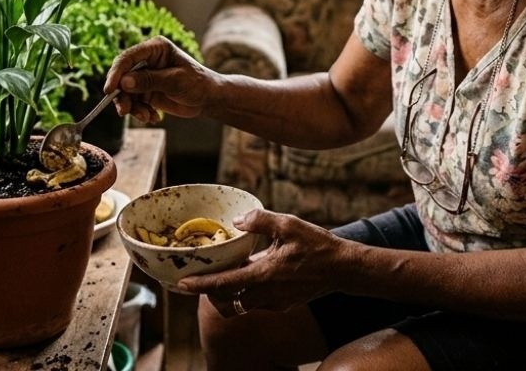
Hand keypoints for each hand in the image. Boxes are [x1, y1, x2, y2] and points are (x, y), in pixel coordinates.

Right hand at [104, 37, 216, 122]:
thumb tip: (123, 82)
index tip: (109, 90)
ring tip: (146, 117)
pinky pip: (134, 102)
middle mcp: (146, 61)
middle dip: (122, 95)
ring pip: (125, 92)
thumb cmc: (197, 83)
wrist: (208, 99)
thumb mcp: (175, 81)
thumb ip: (149, 81)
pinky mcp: (145, 91)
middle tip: (124, 111)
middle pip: (122, 76)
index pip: (128, 58)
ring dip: (132, 107)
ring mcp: (145, 76)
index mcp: (154, 48)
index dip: (116, 73)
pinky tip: (153, 117)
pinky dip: (140, 112)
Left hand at [176, 209, 346, 314]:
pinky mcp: (283, 304)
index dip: (200, 285)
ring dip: (228, 294)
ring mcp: (275, 302)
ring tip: (225, 275)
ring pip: (240, 305)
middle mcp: (266, 294)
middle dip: (210, 292)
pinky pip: (256, 303)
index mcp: (264, 275)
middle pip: (226, 301)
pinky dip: (245, 293)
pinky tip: (250, 274)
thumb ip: (260, 220)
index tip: (182, 284)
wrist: (344, 269)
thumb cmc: (317, 246)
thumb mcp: (288, 224)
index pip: (223, 285)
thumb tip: (239, 220)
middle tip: (201, 277)